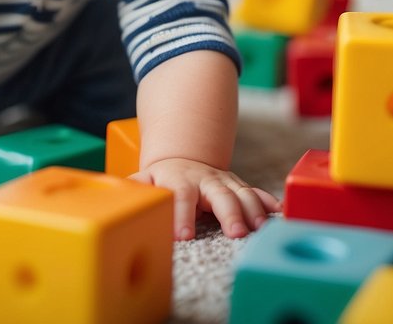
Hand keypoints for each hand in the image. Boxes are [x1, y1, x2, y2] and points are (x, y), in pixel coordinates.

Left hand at [130, 158, 279, 240]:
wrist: (182, 158)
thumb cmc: (160, 178)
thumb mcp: (143, 180)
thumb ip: (133, 187)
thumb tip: (114, 195)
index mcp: (178, 179)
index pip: (179, 195)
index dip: (182, 214)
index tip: (184, 235)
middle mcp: (204, 179)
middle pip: (219, 193)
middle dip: (229, 213)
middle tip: (236, 233)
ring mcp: (223, 182)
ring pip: (242, 193)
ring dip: (253, 210)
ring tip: (260, 228)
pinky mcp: (238, 187)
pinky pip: (256, 192)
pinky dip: (268, 202)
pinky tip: (279, 212)